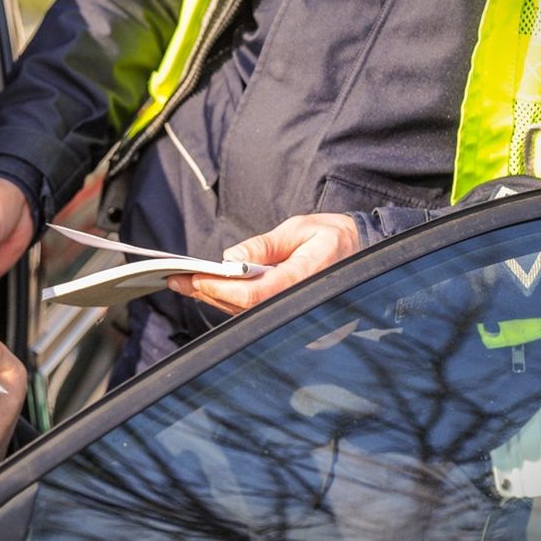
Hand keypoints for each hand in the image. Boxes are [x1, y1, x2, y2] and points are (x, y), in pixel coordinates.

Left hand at [167, 213, 358, 314]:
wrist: (363, 251)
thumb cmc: (332, 237)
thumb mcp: (299, 228)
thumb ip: (265, 245)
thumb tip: (230, 257)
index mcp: (303, 278)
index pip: (255, 293)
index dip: (221, 288)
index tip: (196, 278)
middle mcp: (298, 301)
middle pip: (243, 307)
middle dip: (208, 293)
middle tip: (177, 280)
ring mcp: (294, 311)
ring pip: (245, 312)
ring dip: (213, 298)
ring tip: (185, 283)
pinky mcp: (290, 312)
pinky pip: (254, 310)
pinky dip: (228, 300)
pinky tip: (208, 289)